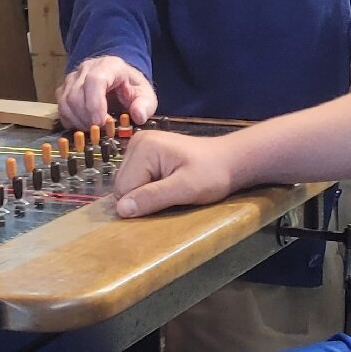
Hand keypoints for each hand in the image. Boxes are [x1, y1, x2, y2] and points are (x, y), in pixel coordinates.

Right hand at [56, 55, 157, 128]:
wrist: (121, 80)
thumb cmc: (132, 87)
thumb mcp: (146, 95)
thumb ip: (145, 105)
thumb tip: (138, 116)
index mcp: (110, 66)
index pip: (95, 80)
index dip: (95, 104)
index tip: (100, 123)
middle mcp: (87, 68)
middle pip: (77, 93)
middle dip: (86, 117)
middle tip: (99, 131)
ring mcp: (73, 77)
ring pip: (65, 101)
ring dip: (77, 121)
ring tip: (92, 130)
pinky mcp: (65, 89)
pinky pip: (61, 107)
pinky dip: (70, 121)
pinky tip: (83, 126)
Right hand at [113, 130, 234, 217]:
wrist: (229, 160)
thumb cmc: (212, 174)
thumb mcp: (186, 189)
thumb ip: (153, 197)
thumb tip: (121, 209)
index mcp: (144, 147)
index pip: (123, 188)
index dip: (142, 203)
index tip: (167, 201)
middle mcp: (137, 142)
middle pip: (122, 185)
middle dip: (143, 197)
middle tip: (170, 196)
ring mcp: (140, 145)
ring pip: (127, 184)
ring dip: (145, 194)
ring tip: (170, 190)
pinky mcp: (145, 152)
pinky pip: (135, 178)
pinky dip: (148, 187)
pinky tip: (166, 185)